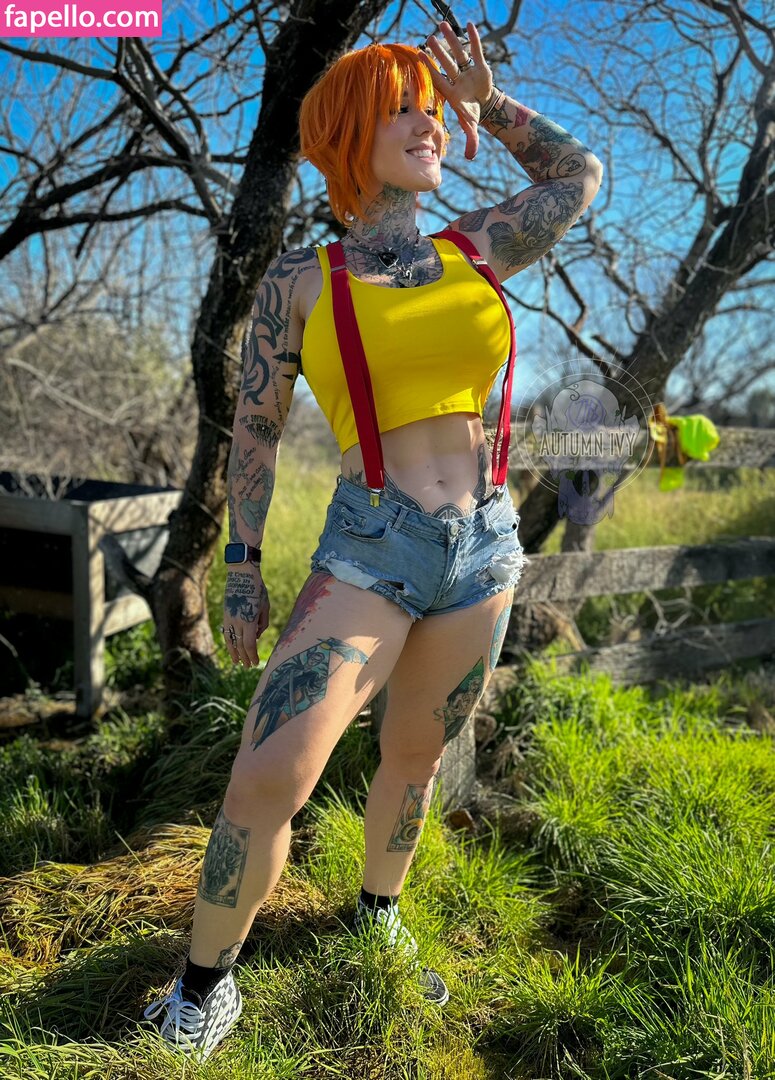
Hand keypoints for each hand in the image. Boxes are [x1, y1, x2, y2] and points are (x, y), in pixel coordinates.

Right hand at [222, 565, 269, 666]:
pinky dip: (229, 642)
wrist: (242, 575)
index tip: (256, 663)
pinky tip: (231, 648)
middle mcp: (237, 621)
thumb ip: (262, 624)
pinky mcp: (225, 614)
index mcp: (249, 620)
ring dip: (234, 653)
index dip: (252, 655)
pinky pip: (226, 632)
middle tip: (249, 666)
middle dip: (244, 657)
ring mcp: (229, 618)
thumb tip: (256, 636)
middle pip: (240, 645)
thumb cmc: (258, 590)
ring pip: (230, 640)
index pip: (249, 644)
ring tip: (237, 662)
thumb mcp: (265, 607)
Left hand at [421, 20, 493, 160]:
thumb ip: (471, 140)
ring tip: (442, 25)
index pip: (439, 80)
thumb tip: (469, 157)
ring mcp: (467, 71)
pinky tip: (468, 25)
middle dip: (439, 52)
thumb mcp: (472, 128)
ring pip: (458, 53)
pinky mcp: (480, 65)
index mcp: (452, 93)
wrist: (484, 106)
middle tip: (430, 38)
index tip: (419, 57)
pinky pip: (476, 50)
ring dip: (452, 40)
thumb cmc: (473, 115)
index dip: (430, 69)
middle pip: (447, 64)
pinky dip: (473, 38)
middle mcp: (457, 80)